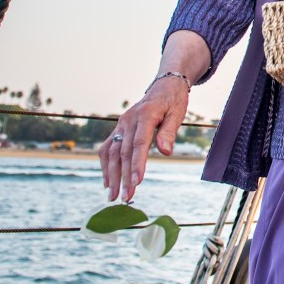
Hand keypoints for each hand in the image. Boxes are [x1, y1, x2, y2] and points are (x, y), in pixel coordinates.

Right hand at [99, 75, 188, 201]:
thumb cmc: (173, 100)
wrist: (164, 85)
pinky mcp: (118, 128)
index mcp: (145, 114)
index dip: (137, 164)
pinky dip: (106, 165)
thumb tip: (165, 152)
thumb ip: (169, 132)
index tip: (137, 182)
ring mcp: (121, 124)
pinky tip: (108, 181)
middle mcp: (128, 120)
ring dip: (111, 175)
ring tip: (114, 196)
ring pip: (112, 152)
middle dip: (124, 177)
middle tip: (126, 197)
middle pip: (123, 152)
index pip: (139, 143)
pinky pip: (108, 148)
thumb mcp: (177, 113)